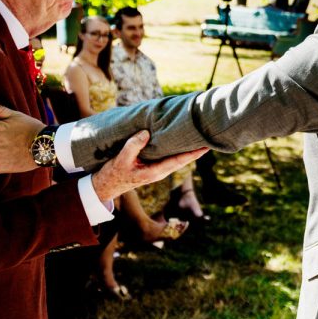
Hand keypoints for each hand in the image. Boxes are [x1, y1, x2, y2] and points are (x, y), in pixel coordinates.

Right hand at [90, 130, 208, 202]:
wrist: (107, 185)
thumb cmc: (114, 173)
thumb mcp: (121, 159)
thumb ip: (133, 146)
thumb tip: (146, 133)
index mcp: (155, 172)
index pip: (178, 161)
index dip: (193, 154)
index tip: (206, 147)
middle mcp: (160, 171)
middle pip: (183, 159)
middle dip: (196, 150)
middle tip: (210, 138)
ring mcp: (157, 169)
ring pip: (178, 158)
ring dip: (188, 149)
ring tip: (201, 137)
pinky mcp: (154, 165)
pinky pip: (170, 156)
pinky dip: (178, 149)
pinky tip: (182, 141)